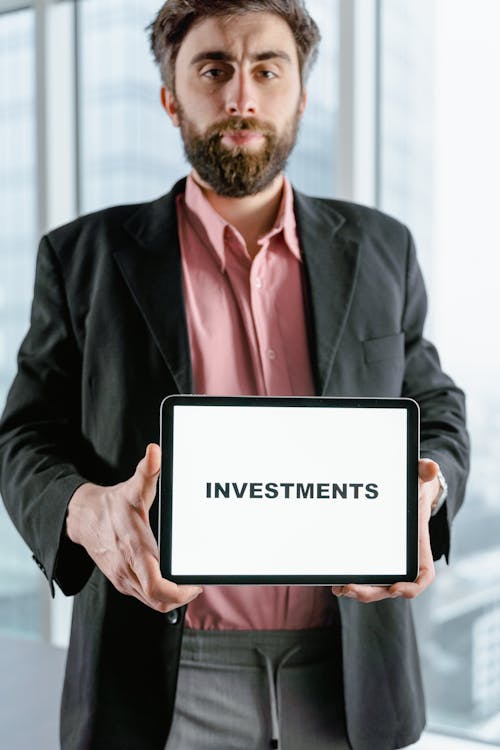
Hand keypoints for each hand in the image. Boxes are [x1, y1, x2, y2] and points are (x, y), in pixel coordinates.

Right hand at [66, 443, 201, 611]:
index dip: (179, 592)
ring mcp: (123, 578)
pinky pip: (144, 598)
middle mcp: (128, 569)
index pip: (156, 585)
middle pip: (158, 601)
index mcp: (134, 548)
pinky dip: (160, 595)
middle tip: (197, 584)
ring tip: (188, 583)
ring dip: (172, 598)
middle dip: (182, 598)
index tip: (195, 584)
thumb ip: (147, 472)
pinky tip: (171, 581)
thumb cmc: (112, 505)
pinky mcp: (121, 581)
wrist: (82, 518)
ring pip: (152, 603)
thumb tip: (155, 452)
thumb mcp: (132, 488)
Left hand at [331, 458, 439, 603]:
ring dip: (359, 590)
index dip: (412, 586)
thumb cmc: (415, 486)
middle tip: (350, 589)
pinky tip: (335, 581)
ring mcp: (388, 559)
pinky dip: (351, 580)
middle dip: (372, 592)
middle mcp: (404, 558)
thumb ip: (425, 471)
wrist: (408, 489)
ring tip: (339, 588)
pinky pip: (365, 575)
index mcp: (418, 545)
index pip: (423, 575)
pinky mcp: (373, 556)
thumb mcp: (420, 477)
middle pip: (392, 586)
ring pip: (377, 585)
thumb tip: (431, 467)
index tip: (396, 587)